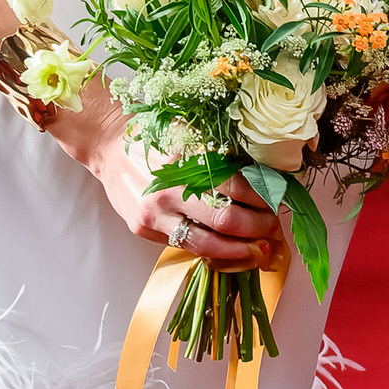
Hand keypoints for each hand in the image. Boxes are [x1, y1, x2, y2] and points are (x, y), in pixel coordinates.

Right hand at [49, 77, 283, 268]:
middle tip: (273, 227)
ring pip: (209, 244)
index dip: (264, 198)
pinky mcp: (145, 230)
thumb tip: (263, 179)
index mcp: (187, 159)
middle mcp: (171, 189)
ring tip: (260, 249)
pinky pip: (187, 248)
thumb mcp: (189, 135)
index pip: (237, 185)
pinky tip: (231, 252)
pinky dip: (215, 253)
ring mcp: (156, 213)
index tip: (279, 200)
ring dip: (241, 250)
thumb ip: (220, 157)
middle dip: (258, 227)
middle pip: (227, 219)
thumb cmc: (155, 137)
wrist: (109, 146)